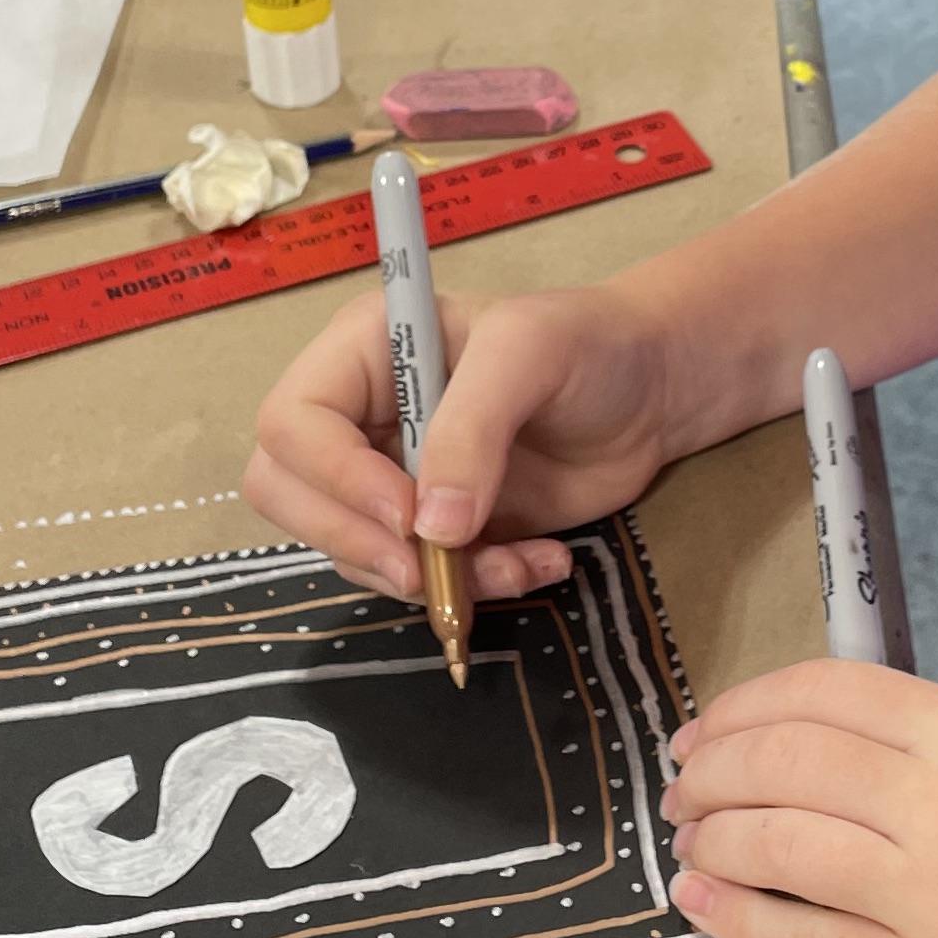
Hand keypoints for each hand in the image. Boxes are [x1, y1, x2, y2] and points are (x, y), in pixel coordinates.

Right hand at [243, 279, 684, 602]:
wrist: (651, 392)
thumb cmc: (587, 346)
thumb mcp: (531, 355)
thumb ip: (474, 429)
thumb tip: (431, 527)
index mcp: (362, 353)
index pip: (292, 424)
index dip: (335, 479)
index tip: (409, 514)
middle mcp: (358, 418)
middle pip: (287, 495)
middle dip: (356, 543)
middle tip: (429, 570)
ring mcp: (390, 479)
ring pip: (354, 553)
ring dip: (431, 579)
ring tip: (520, 562)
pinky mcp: (432, 530)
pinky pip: (416, 581)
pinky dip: (473, 591)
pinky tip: (539, 563)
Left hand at [665, 661, 937, 937]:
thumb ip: (917, 748)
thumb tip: (784, 741)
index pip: (823, 694)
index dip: (742, 707)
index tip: (703, 729)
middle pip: (784, 764)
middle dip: (709, 772)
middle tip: (681, 790)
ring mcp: (936, 905)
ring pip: (778, 846)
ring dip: (710, 840)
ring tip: (691, 844)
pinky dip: (734, 915)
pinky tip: (704, 902)